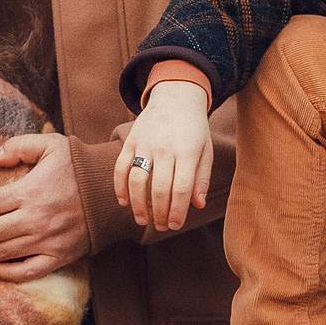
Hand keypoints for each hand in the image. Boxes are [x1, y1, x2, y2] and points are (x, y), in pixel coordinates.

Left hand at [0, 133, 86, 282]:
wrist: (113, 193)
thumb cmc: (79, 167)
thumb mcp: (51, 145)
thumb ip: (18, 147)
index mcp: (29, 191)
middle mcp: (34, 219)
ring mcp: (47, 240)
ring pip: (2, 253)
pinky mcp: (59, 256)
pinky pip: (28, 272)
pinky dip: (7, 274)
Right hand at [113, 78, 213, 233]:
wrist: (176, 97)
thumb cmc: (194, 129)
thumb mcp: (206, 151)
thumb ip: (201, 178)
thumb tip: (198, 205)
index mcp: (188, 152)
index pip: (180, 190)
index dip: (177, 212)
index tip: (175, 226)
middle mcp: (165, 148)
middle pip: (159, 190)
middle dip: (159, 214)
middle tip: (161, 227)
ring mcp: (145, 144)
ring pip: (137, 181)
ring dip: (138, 205)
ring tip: (142, 220)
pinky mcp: (131, 140)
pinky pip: (121, 167)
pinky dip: (120, 187)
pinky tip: (125, 202)